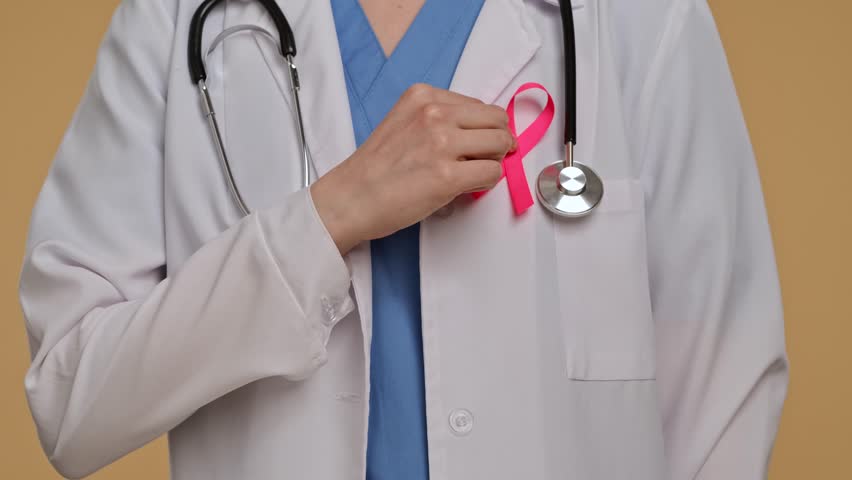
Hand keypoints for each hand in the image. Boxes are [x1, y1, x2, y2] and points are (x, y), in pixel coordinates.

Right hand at [311, 84, 515, 254]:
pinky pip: (493, 172)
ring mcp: (442, 143)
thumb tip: (479, 132)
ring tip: (473, 174)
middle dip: (497, 140)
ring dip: (494, 160)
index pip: (478, 105)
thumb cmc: (374, 168)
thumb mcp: (404, 123)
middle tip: (485, 158)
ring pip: (500, 143)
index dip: (482, 127)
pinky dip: (488, 181)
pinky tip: (468, 187)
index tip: (476, 143)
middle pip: (496, 120)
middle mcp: (434, 113)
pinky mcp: (448, 175)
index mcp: (423, 96)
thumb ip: (438, 120)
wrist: (351, 198)